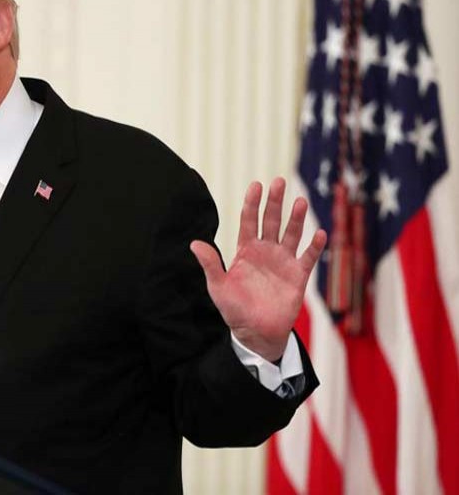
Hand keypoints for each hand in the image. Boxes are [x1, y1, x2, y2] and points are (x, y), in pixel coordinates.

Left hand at [190, 177, 325, 360]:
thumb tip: (194, 243)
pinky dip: (314, 246)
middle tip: (278, 182)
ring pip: (292, 234)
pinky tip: (319, 233)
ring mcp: (283, 261)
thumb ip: (209, 264)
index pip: (249, 221)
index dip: (252, 204)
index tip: (255, 185)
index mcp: (245, 250)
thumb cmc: (234, 309)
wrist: (256, 333)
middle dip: (275, 202)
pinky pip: (308, 257)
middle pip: (271, 221)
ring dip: (296, 218)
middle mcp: (265, 251)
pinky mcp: (298, 276)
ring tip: (300, 201)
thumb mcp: (218, 286)